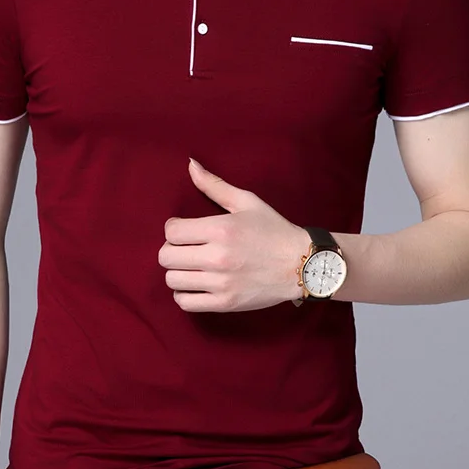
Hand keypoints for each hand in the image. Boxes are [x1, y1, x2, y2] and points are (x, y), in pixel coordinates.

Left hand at [158, 158, 309, 311]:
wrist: (301, 264)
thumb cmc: (273, 230)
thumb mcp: (246, 201)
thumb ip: (214, 185)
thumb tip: (190, 164)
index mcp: (221, 229)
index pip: (171, 231)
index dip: (174, 229)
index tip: (184, 230)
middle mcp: (218, 257)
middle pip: (166, 257)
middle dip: (172, 250)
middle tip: (187, 249)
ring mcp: (221, 283)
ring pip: (172, 280)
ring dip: (177, 272)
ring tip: (191, 267)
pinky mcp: (225, 303)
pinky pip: (185, 303)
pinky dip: (184, 294)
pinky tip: (195, 284)